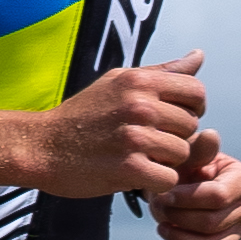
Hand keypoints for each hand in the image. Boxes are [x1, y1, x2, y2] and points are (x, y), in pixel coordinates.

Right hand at [27, 55, 220, 203]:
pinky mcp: (128, 169)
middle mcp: (140, 105)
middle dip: (175, 138)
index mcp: (140, 81)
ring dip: (165, 162)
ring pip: (182, 155)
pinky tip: (135, 175)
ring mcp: (134, 137)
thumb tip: (199, 56)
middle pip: (191, 126)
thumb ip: (162, 72)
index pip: (196, 92)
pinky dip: (155, 183)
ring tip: (139, 158)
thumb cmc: (82, 115)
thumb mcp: (118, 82)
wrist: (41, 147)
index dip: (191, 109)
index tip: (172, 120)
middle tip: (149, 143)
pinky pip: (168, 179)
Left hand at [148, 124, 240, 239]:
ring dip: (179, 239)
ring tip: (163, 225)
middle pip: (212, 224)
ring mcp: (240, 233)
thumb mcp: (184, 153)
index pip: (218, 197)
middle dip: (178, 218)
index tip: (163, 194)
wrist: (174, 188)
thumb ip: (196, 149)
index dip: (186, 199)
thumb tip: (211, 135)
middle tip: (158, 208)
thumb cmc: (180, 167)